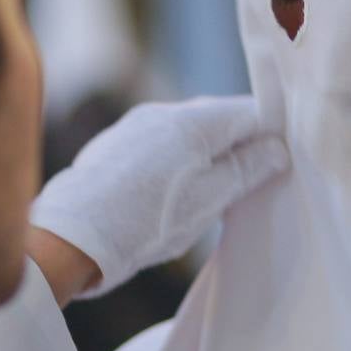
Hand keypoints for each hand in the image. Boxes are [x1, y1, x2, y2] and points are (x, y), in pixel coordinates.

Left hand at [29, 96, 288, 303]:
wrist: (68, 239)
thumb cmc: (146, 222)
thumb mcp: (209, 199)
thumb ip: (247, 168)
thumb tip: (277, 147)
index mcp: (193, 121)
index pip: (249, 112)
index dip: (271, 134)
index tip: (282, 161)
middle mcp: (162, 113)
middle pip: (217, 120)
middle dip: (239, 145)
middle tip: (253, 182)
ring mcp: (134, 127)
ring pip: (187, 134)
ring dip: (207, 155)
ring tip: (212, 195)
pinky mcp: (113, 146)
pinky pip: (159, 145)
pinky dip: (177, 162)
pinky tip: (172, 194)